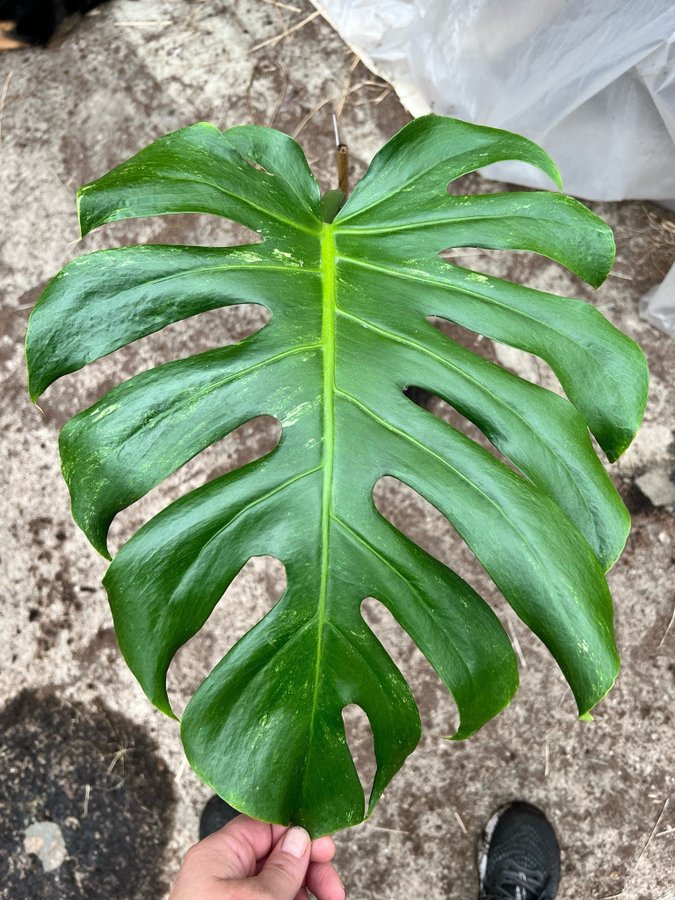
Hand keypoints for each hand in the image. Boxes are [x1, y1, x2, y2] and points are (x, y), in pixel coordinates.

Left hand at [170, 814, 344, 899]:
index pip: (264, 828)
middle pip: (275, 858)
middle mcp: (221, 875)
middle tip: (335, 891)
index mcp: (218, 856)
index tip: (326, 850)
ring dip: (304, 894)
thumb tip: (299, 838)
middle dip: (309, 872)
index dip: (298, 834)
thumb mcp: (259, 898)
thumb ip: (283, 867)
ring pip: (275, 886)